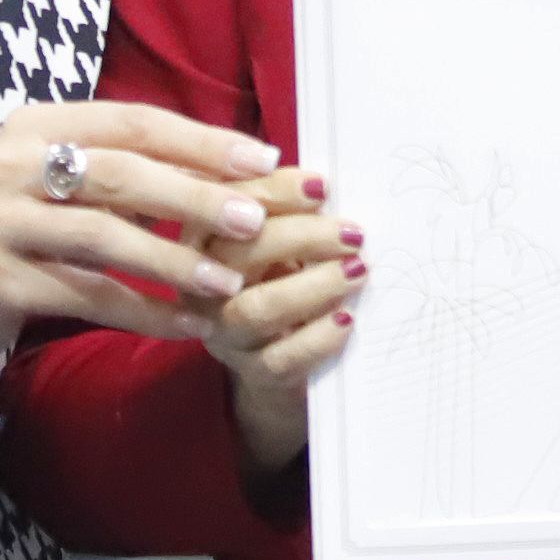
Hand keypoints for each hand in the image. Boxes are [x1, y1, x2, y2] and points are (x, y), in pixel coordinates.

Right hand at [0, 101, 285, 375]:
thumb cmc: (20, 227)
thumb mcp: (65, 183)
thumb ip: (132, 172)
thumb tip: (235, 173)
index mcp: (37, 124)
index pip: (131, 122)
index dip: (199, 140)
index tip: (261, 159)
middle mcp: (12, 164)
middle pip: (120, 174)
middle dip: (195, 196)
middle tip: (255, 218)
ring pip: (102, 237)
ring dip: (172, 261)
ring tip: (227, 282)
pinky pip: (84, 296)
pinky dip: (142, 311)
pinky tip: (186, 325)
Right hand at [186, 164, 362, 474]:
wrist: (277, 359)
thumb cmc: (281, 279)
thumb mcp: (280, 240)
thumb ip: (292, 211)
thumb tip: (326, 188)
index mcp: (203, 236)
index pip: (226, 205)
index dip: (273, 192)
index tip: (320, 187)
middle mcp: (203, 284)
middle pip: (237, 255)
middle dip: (301, 237)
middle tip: (352, 233)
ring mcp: (224, 332)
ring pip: (258, 309)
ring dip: (314, 286)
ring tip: (357, 270)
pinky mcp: (252, 372)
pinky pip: (283, 358)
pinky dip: (319, 336)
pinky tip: (347, 317)